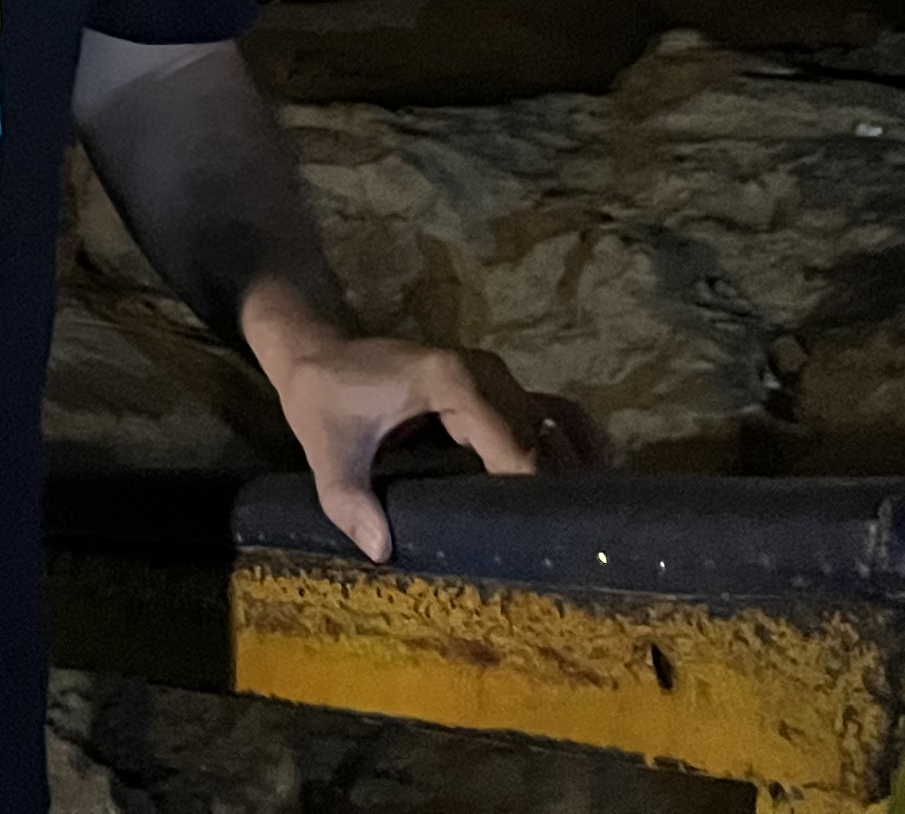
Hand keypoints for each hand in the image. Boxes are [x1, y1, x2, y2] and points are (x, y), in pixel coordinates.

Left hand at [249, 300, 604, 562]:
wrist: (315, 354)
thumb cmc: (322, 399)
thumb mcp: (327, 451)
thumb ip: (349, 499)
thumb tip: (380, 550)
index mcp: (453, 383)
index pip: (514, 447)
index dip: (530, 495)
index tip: (541, 542)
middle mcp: (485, 373)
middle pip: (540, 440)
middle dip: (553, 490)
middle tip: (565, 548)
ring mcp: (494, 377)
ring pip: (551, 426)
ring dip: (569, 468)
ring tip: (579, 526)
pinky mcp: (492, 387)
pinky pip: (546, 412)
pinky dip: (569, 440)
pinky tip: (589, 479)